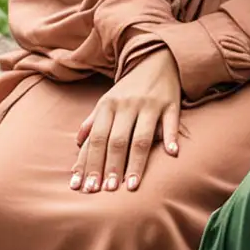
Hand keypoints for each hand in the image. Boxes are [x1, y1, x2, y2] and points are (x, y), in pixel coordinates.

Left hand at [71, 48, 181, 193]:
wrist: (156, 58)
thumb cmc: (129, 88)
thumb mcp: (107, 100)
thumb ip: (92, 122)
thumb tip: (77, 143)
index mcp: (108, 105)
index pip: (96, 139)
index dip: (90, 164)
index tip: (85, 188)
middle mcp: (127, 105)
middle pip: (117, 141)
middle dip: (111, 167)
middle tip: (107, 191)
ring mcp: (150, 104)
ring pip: (141, 137)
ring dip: (136, 162)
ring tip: (131, 186)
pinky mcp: (170, 103)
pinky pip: (170, 122)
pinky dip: (171, 137)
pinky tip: (171, 153)